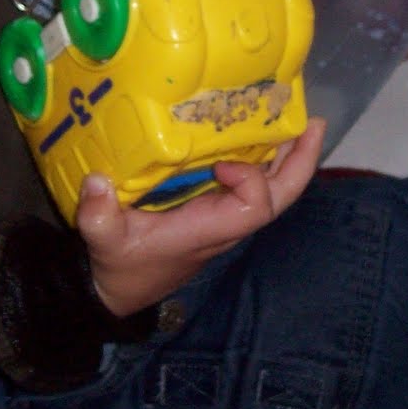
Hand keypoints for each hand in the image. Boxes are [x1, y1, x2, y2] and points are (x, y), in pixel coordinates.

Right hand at [76, 118, 325, 316]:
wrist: (120, 289)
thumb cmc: (119, 265)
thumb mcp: (103, 241)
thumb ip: (97, 215)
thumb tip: (95, 181)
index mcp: (208, 231)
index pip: (255, 209)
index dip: (252, 181)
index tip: (224, 161)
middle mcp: (226, 223)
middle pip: (280, 199)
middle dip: (300, 163)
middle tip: (312, 123)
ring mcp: (224, 216)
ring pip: (273, 191)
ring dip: (288, 156)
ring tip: (297, 119)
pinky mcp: (215, 208)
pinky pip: (252, 184)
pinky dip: (262, 158)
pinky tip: (260, 131)